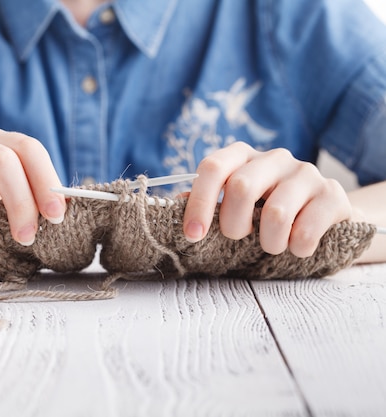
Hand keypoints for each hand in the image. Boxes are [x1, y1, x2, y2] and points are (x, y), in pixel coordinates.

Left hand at [182, 142, 351, 256]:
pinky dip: (297, 247)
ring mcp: (306, 173)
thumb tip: (174, 204)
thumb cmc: (266, 213)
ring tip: (271, 246)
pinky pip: (307, 229)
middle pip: (241, 186)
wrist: (324, 217)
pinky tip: (298, 247)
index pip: (213, 167)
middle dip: (233, 225)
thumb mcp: (235, 205)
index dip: (199, 202)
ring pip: (276, 213)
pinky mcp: (333, 194)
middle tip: (238, 238)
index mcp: (242, 156)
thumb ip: (209, 203)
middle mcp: (274, 158)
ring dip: (268, 242)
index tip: (193, 234)